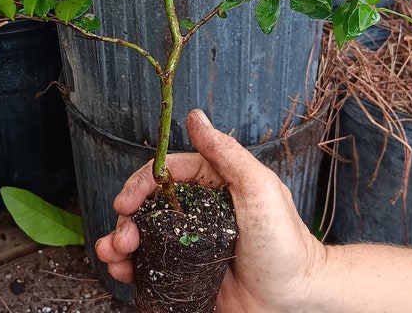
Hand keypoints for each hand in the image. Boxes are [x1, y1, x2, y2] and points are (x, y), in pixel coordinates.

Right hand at [95, 108, 325, 311]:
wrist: (297, 301)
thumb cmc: (285, 242)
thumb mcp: (259, 189)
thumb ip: (226, 152)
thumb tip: (194, 116)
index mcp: (212, 185)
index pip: (166, 173)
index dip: (140, 183)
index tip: (124, 202)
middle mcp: (197, 211)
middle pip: (149, 205)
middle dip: (127, 218)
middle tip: (120, 238)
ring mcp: (189, 244)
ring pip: (144, 235)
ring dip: (120, 241)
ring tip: (114, 256)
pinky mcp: (186, 273)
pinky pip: (152, 266)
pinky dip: (131, 267)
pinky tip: (122, 271)